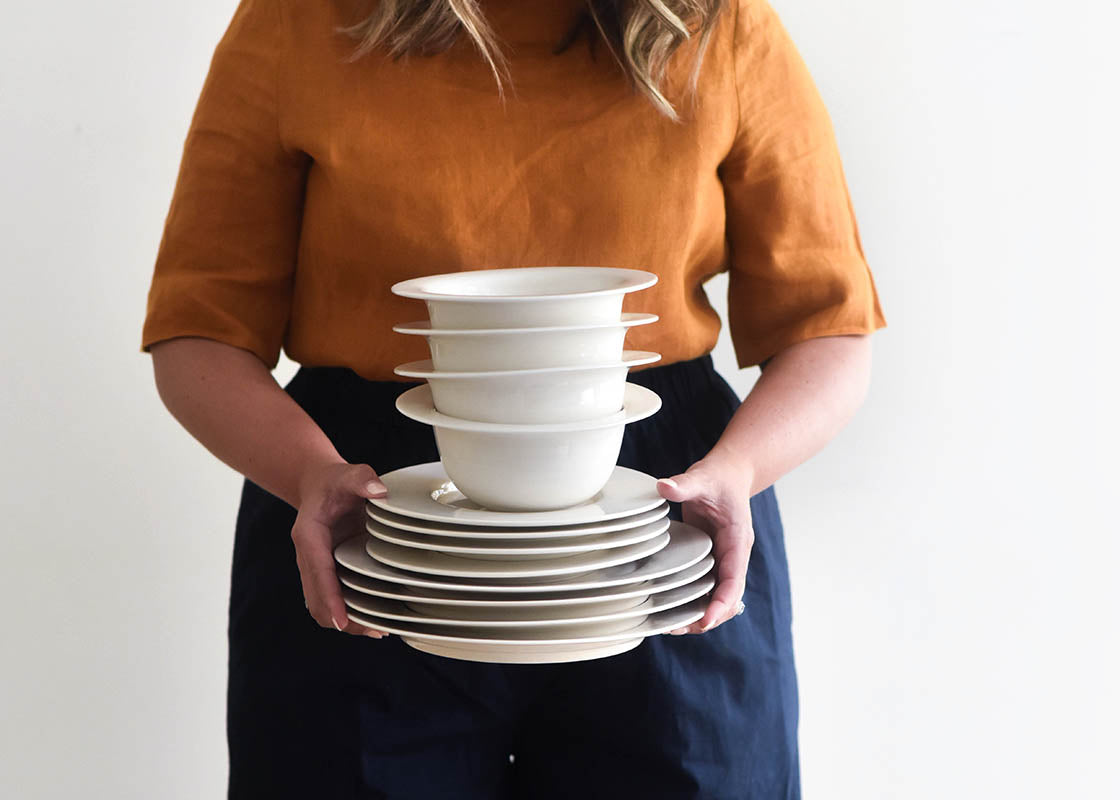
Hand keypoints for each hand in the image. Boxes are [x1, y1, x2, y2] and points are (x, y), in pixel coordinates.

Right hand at [291, 461, 390, 637]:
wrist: (320, 484)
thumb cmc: (336, 481)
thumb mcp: (350, 473)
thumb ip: (363, 479)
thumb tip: (380, 492)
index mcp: (309, 535)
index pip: (318, 572)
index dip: (330, 597)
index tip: (342, 621)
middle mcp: (307, 556)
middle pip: (316, 598)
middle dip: (340, 618)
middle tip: (373, 630)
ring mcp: (315, 567)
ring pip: (321, 605)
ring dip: (345, 621)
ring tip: (378, 630)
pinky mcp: (326, 572)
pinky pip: (332, 598)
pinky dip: (348, 611)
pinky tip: (372, 618)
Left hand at [657, 454, 753, 634]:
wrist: (729, 475)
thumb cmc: (718, 478)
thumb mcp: (701, 478)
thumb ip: (684, 484)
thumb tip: (663, 486)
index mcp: (738, 541)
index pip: (734, 579)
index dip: (722, 603)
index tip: (706, 620)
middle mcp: (734, 556)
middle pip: (727, 597)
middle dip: (708, 616)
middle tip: (679, 628)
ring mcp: (724, 559)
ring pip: (717, 596)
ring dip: (700, 613)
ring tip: (672, 626)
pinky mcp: (712, 559)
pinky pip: (706, 586)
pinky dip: (694, 600)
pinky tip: (673, 609)